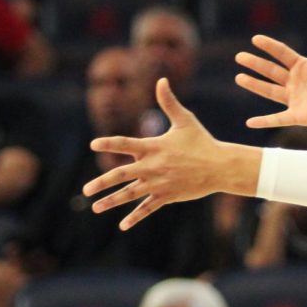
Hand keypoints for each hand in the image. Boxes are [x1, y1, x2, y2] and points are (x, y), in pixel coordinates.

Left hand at [86, 79, 237, 229]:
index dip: (109, 143)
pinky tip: (123, 226)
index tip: (94, 144)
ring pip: (130, 195)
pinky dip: (135, 217)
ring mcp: (159, 184)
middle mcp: (152, 166)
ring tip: (96, 207)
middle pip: (121, 175)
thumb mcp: (185, 120)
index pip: (126, 144)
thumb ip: (169, 102)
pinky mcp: (167, 196)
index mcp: (153, 147)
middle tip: (86, 190)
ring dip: (111, 201)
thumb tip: (161, 80)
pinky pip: (147, 208)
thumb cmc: (202, 141)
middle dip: (101, 183)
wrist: (220, 167)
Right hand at [235, 7, 306, 130]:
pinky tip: (249, 123)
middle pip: (272, 71)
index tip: (255, 39)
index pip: (282, 54)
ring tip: (239, 78)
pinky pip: (278, 119)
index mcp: (304, 66)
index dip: (270, 46)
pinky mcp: (299, 116)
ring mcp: (296, 99)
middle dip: (256, 64)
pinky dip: (264, 121)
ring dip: (255, 85)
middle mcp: (297, 82)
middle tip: (239, 56)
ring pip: (270, 91)